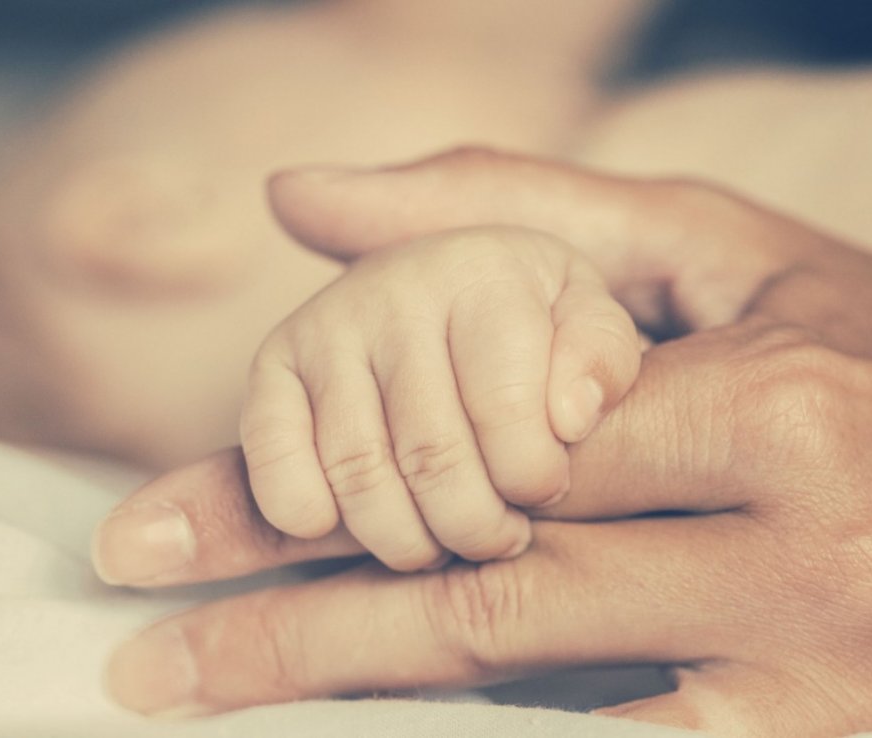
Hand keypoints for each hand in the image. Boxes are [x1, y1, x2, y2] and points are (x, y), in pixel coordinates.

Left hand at [94, 149, 871, 735]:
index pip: (483, 453)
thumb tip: (307, 198)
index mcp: (761, 410)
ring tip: (211, 701)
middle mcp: (789, 553)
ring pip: (535, 692)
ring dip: (358, 703)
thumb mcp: (713, 244)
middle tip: (146, 645)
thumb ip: (510, 207)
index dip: (318, 490)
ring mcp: (808, 675)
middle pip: (485, 589)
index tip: (178, 525)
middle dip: (293, 623)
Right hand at [240, 227, 638, 568]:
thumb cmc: (528, 318)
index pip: (507, 408)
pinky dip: (302, 510)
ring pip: (357, 473)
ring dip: (405, 539)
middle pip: (432, 455)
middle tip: (497, 538)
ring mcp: (322, 326)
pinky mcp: (270, 365)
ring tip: (442, 542)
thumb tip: (570, 418)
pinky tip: (341, 526)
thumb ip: (601, 356)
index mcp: (482, 273)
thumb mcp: (587, 317)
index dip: (534, 480)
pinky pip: (271, 454)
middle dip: (475, 526)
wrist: (440, 281)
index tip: (545, 494)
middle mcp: (392, 289)